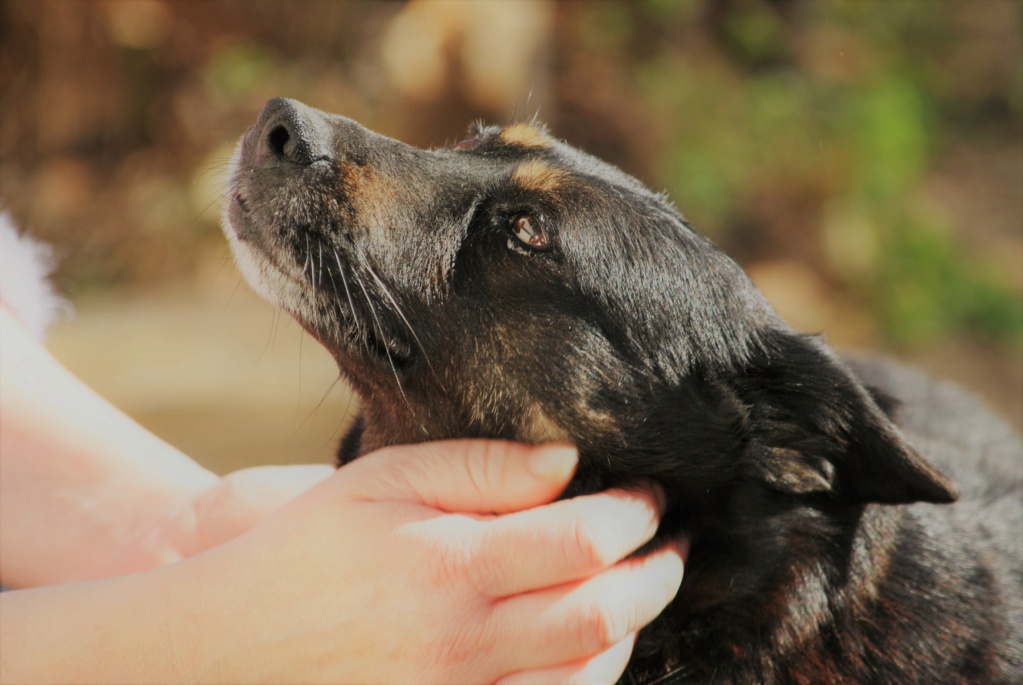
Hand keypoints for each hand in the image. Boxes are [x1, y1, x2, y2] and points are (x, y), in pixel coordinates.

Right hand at [182, 440, 684, 683]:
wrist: (235, 647)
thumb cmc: (310, 547)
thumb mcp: (382, 481)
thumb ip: (479, 467)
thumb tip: (567, 461)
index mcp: (449, 564)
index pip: (583, 540)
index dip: (634, 514)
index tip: (648, 495)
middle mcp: (463, 641)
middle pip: (603, 613)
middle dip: (659, 574)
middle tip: (672, 544)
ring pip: (589, 676)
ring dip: (633, 630)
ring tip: (640, 589)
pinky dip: (590, 681)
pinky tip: (593, 646)